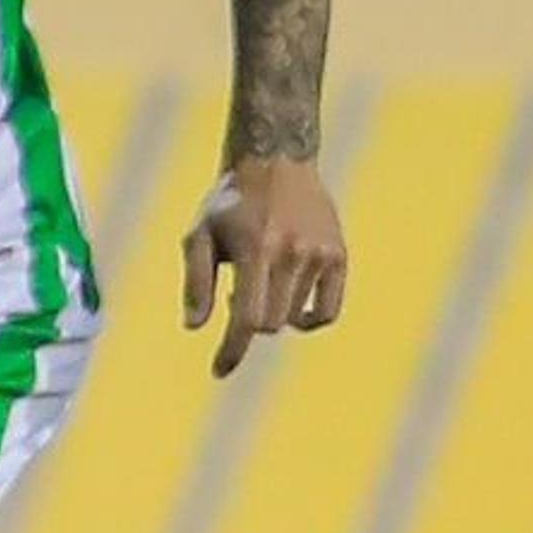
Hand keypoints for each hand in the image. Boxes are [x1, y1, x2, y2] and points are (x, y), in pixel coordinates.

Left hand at [183, 156, 347, 379]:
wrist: (274, 160)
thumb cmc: (229, 202)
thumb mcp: (200, 234)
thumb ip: (196, 282)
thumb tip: (194, 327)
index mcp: (255, 248)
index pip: (248, 319)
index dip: (232, 350)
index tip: (218, 371)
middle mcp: (291, 252)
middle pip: (271, 324)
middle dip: (249, 322)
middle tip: (239, 295)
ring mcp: (319, 254)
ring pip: (294, 318)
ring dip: (273, 312)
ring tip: (261, 280)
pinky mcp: (338, 255)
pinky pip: (328, 311)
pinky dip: (309, 319)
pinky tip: (292, 307)